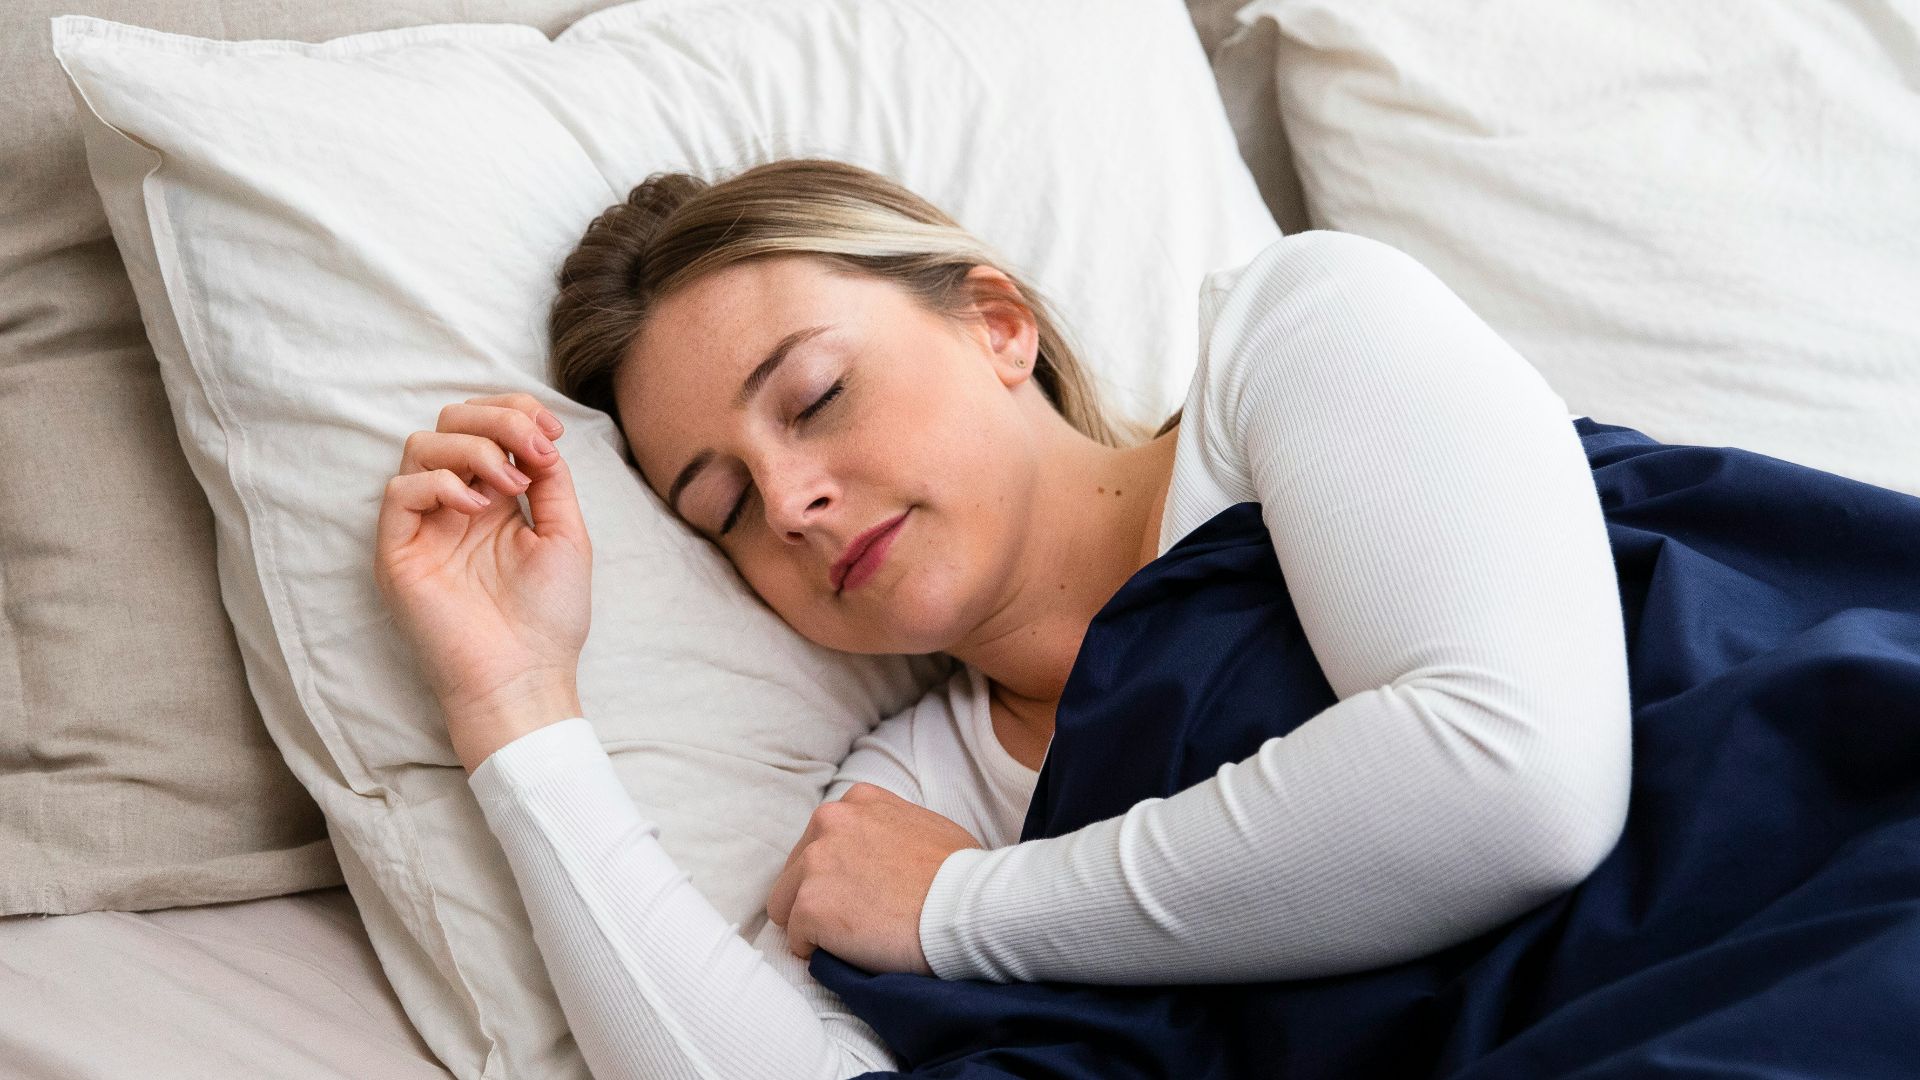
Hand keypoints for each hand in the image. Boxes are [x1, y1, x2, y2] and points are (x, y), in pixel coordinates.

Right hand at [372, 393, 592, 770]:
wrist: (525, 675)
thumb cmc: (549, 617)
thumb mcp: (565, 534)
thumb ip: (551, 480)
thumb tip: (539, 436)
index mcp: (495, 499)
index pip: (487, 426)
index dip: (516, 412)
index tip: (552, 430)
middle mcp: (456, 505)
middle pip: (450, 423)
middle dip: (496, 420)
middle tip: (533, 450)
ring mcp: (425, 526)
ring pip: (421, 446)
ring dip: (473, 449)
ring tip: (509, 485)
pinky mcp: (398, 552)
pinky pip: (400, 491)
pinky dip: (440, 484)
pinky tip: (476, 508)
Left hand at [766, 782, 983, 975]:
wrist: (967, 906)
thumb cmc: (960, 874)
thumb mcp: (922, 824)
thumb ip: (886, 830)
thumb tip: (878, 855)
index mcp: (856, 801)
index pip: (820, 841)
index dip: (837, 873)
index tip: (860, 892)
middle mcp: (828, 823)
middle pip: (796, 871)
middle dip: (819, 896)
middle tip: (857, 920)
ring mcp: (814, 864)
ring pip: (786, 906)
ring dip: (814, 924)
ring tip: (855, 938)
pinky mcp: (809, 906)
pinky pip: (797, 940)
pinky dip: (819, 952)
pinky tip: (855, 951)